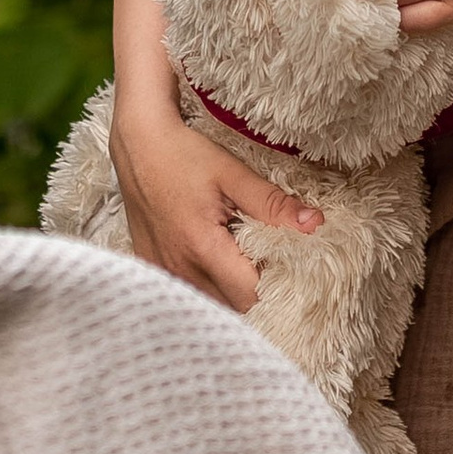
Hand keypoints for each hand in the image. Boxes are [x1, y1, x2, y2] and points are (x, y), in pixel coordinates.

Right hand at [106, 97, 322, 312]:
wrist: (138, 145)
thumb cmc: (183, 155)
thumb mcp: (233, 174)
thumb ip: (273, 204)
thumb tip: (314, 223)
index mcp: (202, 247)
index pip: (250, 295)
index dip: (278, 290)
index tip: (295, 274)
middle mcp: (179, 268)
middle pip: (232, 308)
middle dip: (259, 296)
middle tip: (278, 271)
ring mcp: (164, 271)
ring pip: (210, 305)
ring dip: (234, 294)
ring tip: (250, 267)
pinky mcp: (153, 267)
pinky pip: (189, 292)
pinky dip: (210, 288)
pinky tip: (221, 265)